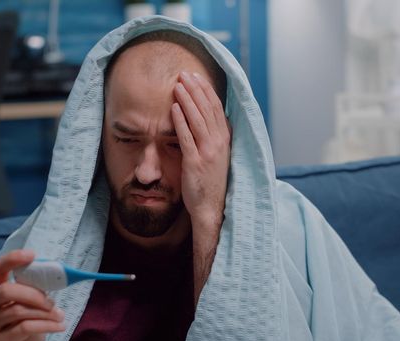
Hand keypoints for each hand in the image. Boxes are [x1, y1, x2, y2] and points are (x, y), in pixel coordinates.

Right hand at [0, 250, 64, 340]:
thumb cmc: (22, 325)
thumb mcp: (26, 305)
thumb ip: (31, 289)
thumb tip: (53, 274)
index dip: (12, 259)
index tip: (32, 255)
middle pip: (6, 290)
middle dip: (34, 294)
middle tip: (52, 302)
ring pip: (18, 310)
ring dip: (45, 312)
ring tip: (60, 316)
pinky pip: (26, 327)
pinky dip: (47, 325)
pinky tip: (59, 326)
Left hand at [172, 71, 230, 238]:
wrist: (210, 207)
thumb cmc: (211, 181)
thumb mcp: (218, 155)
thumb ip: (216, 137)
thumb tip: (213, 119)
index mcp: (225, 139)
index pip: (217, 108)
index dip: (206, 91)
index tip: (196, 77)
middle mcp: (219, 143)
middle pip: (207, 109)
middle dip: (196, 89)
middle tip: (184, 73)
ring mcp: (208, 152)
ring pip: (198, 119)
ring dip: (188, 99)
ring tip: (177, 84)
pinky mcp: (195, 162)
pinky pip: (187, 137)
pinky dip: (181, 121)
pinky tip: (174, 108)